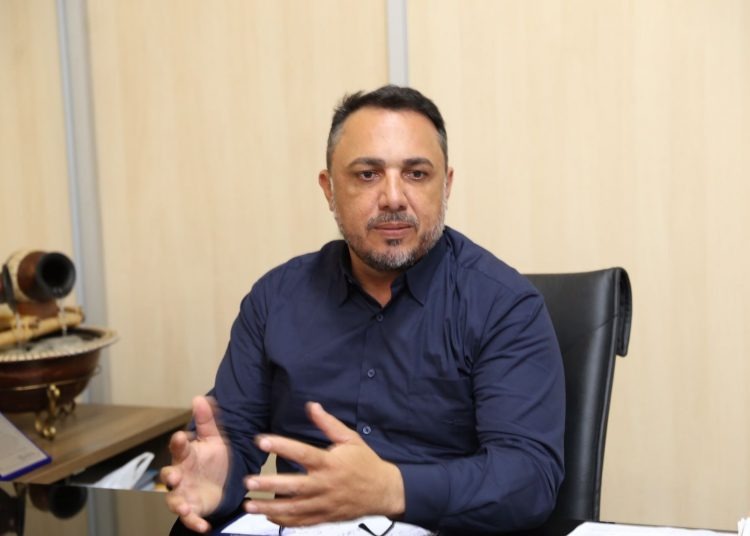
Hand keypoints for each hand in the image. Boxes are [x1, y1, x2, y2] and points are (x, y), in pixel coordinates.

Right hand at [161, 396, 229, 532]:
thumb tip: (200, 397)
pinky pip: (190, 518)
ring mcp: (185, 492)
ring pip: (174, 499)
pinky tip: (203, 526)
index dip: (179, 442)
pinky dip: (194, 522)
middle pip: (168, 475)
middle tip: (173, 477)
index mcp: (186, 454)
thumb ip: (207, 420)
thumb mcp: (214, 438)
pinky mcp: (194, 508)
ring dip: (178, 503)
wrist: (224, 480)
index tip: (181, 437)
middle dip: (169, 476)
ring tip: (184, 507)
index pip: (178, 446)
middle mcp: (181, 474)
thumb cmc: (213, 458)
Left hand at [243, 402, 404, 526]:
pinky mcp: (325, 517)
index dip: (282, 446)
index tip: (262, 440)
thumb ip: (328, 424)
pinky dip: (285, 521)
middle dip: (270, 485)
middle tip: (249, 481)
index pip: (303, 453)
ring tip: (250, 504)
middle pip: (294, 486)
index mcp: (331, 463)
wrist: (384, 491)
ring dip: (270, 507)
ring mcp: (325, 503)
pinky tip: (269, 516)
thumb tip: (312, 406)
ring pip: (294, 508)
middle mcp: (326, 485)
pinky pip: (302, 521)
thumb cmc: (366, 463)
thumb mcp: (350, 439)